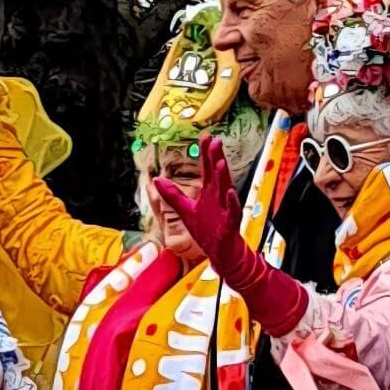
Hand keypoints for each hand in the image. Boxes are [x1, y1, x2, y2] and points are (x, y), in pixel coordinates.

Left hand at [154, 135, 243, 268]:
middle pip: (217, 174)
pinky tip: (231, 192)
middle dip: (216, 158)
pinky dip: (232, 203)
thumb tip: (156, 179)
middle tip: (215, 141)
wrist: (222, 254)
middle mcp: (219, 197)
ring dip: (223, 177)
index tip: (205, 136)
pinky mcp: (230, 224)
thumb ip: (173, 195)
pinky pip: (232, 212)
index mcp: (209, 192)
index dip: (205, 153)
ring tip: (220, 163)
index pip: (207, 169)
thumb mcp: (186, 211)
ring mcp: (226, 209)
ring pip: (226, 190)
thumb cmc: (208, 231)